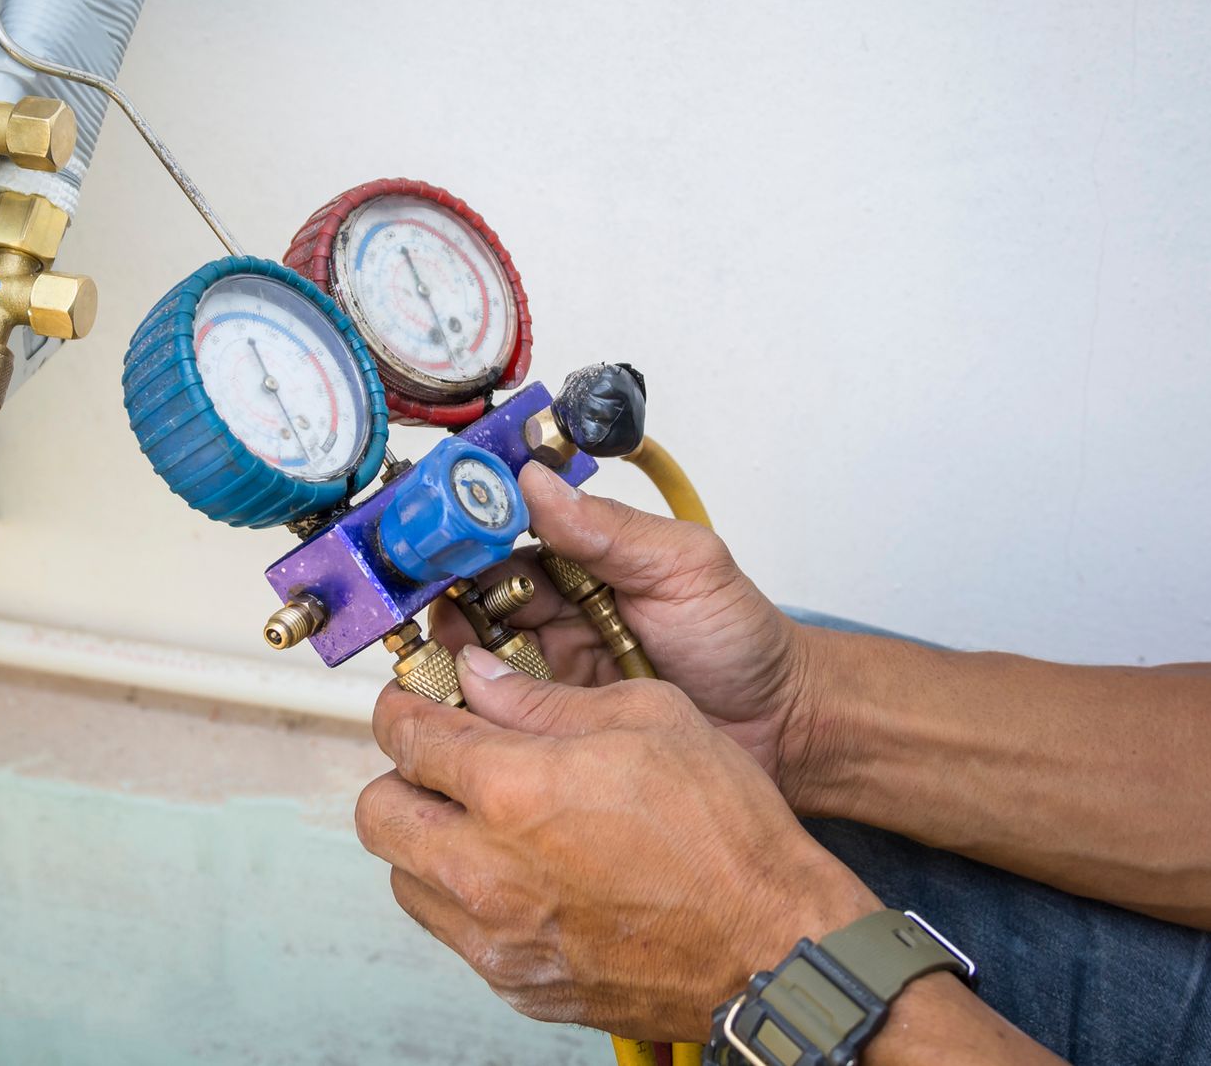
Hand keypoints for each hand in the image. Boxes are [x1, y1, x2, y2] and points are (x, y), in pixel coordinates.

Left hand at [356, 649, 877, 1040]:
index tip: (415, 702)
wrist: (774, 946)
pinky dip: (470, 898)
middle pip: (378, 813)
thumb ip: (542, 698)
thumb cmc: (726, 835)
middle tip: (446, 761)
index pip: (405, 737)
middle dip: (403, 776)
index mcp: (511, 792)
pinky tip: (525, 874)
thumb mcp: (647, 718)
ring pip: (407, 879)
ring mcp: (499, 938)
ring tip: (488, 820)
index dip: (404, 707)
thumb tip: (480, 677)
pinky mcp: (519, 984)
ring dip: (431, 840)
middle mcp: (487, 872)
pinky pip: (456, 933)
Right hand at [431, 461, 817, 788]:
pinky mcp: (554, 724)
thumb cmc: (740, 640)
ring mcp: (551, 669)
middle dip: (443, 604)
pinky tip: (463, 714)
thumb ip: (611, 529)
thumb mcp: (685, 566)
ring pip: (476, 658)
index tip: (433, 543)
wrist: (779, 728)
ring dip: (453, 660)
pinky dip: (476, 712)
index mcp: (581, 558)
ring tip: (443, 668)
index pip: (503, 537)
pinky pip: (500, 714)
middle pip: (473, 599)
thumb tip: (535, 482)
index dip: (463, 537)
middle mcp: (556, 609)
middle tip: (431, 617)